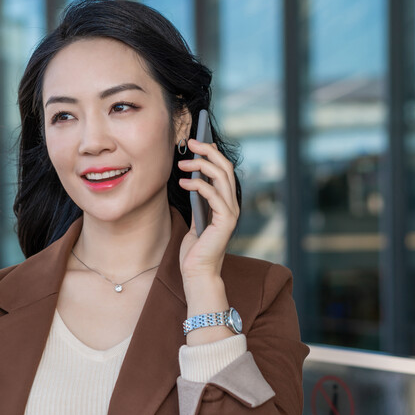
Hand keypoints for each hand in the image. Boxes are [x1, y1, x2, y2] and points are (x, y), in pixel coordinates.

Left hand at [176, 138, 239, 284]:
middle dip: (208, 151)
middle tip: (190, 142)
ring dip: (201, 165)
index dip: (212, 153)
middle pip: (225, 168)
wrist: (197, 273)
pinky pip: (214, 195)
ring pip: (221, 177)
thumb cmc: (194, 250)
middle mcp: (232, 205)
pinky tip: (183, 183)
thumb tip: (192, 180)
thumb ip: (199, 202)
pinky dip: (198, 185)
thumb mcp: (195, 220)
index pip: (223, 170)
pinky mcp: (226, 221)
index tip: (196, 141)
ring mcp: (231, 212)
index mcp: (226, 203)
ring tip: (182, 162)